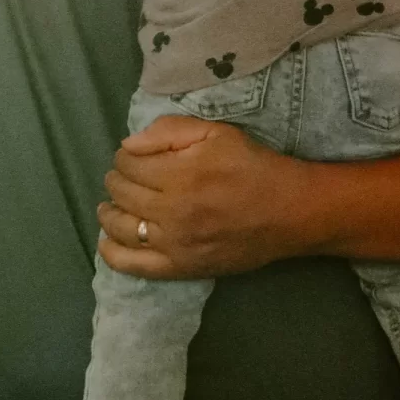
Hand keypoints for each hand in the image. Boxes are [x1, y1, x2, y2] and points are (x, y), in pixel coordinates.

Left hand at [97, 115, 306, 278]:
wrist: (290, 212)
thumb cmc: (255, 167)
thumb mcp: (218, 133)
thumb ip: (170, 131)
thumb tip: (128, 144)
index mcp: (180, 175)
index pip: (128, 164)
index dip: (125, 156)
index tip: (135, 156)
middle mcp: (172, 212)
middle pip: (121, 192)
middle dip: (118, 179)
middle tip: (128, 176)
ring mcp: (174, 244)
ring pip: (119, 227)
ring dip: (109, 211)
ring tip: (114, 204)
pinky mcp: (180, 268)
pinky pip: (131, 265)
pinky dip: (111, 252)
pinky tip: (108, 239)